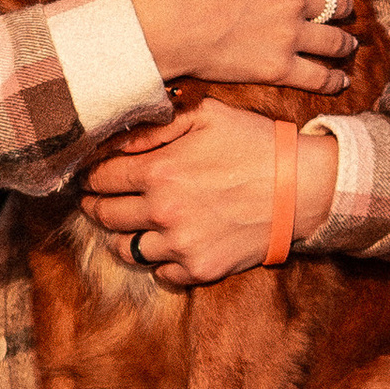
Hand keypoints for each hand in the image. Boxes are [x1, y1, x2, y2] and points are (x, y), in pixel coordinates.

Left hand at [82, 101, 337, 285]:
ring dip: (119, 236)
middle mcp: (162, 212)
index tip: (87, 175)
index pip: (99, 178)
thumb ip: (156, 124)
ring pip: (125, 249)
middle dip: (94, 205)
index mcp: (159, 171)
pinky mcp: (199, 269)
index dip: (88, 175)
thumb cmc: (254, 144)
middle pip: (104, 215)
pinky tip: (163, 244)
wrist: (301, 188)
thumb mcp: (206, 115)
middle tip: (94, 199)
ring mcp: (180, 245)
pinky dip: (156, 260)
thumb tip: (114, 138)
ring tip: (124, 224)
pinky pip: (159, 272)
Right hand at [131, 0, 357, 92]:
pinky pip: (318, 76)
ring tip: (349, 44)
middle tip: (345, 9)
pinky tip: (341, 80)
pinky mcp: (278, 67)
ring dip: (346, 42)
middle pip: (336, 1)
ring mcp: (289, 34)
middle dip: (344, 4)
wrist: (166, 24)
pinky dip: (334, 79)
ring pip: (334, 40)